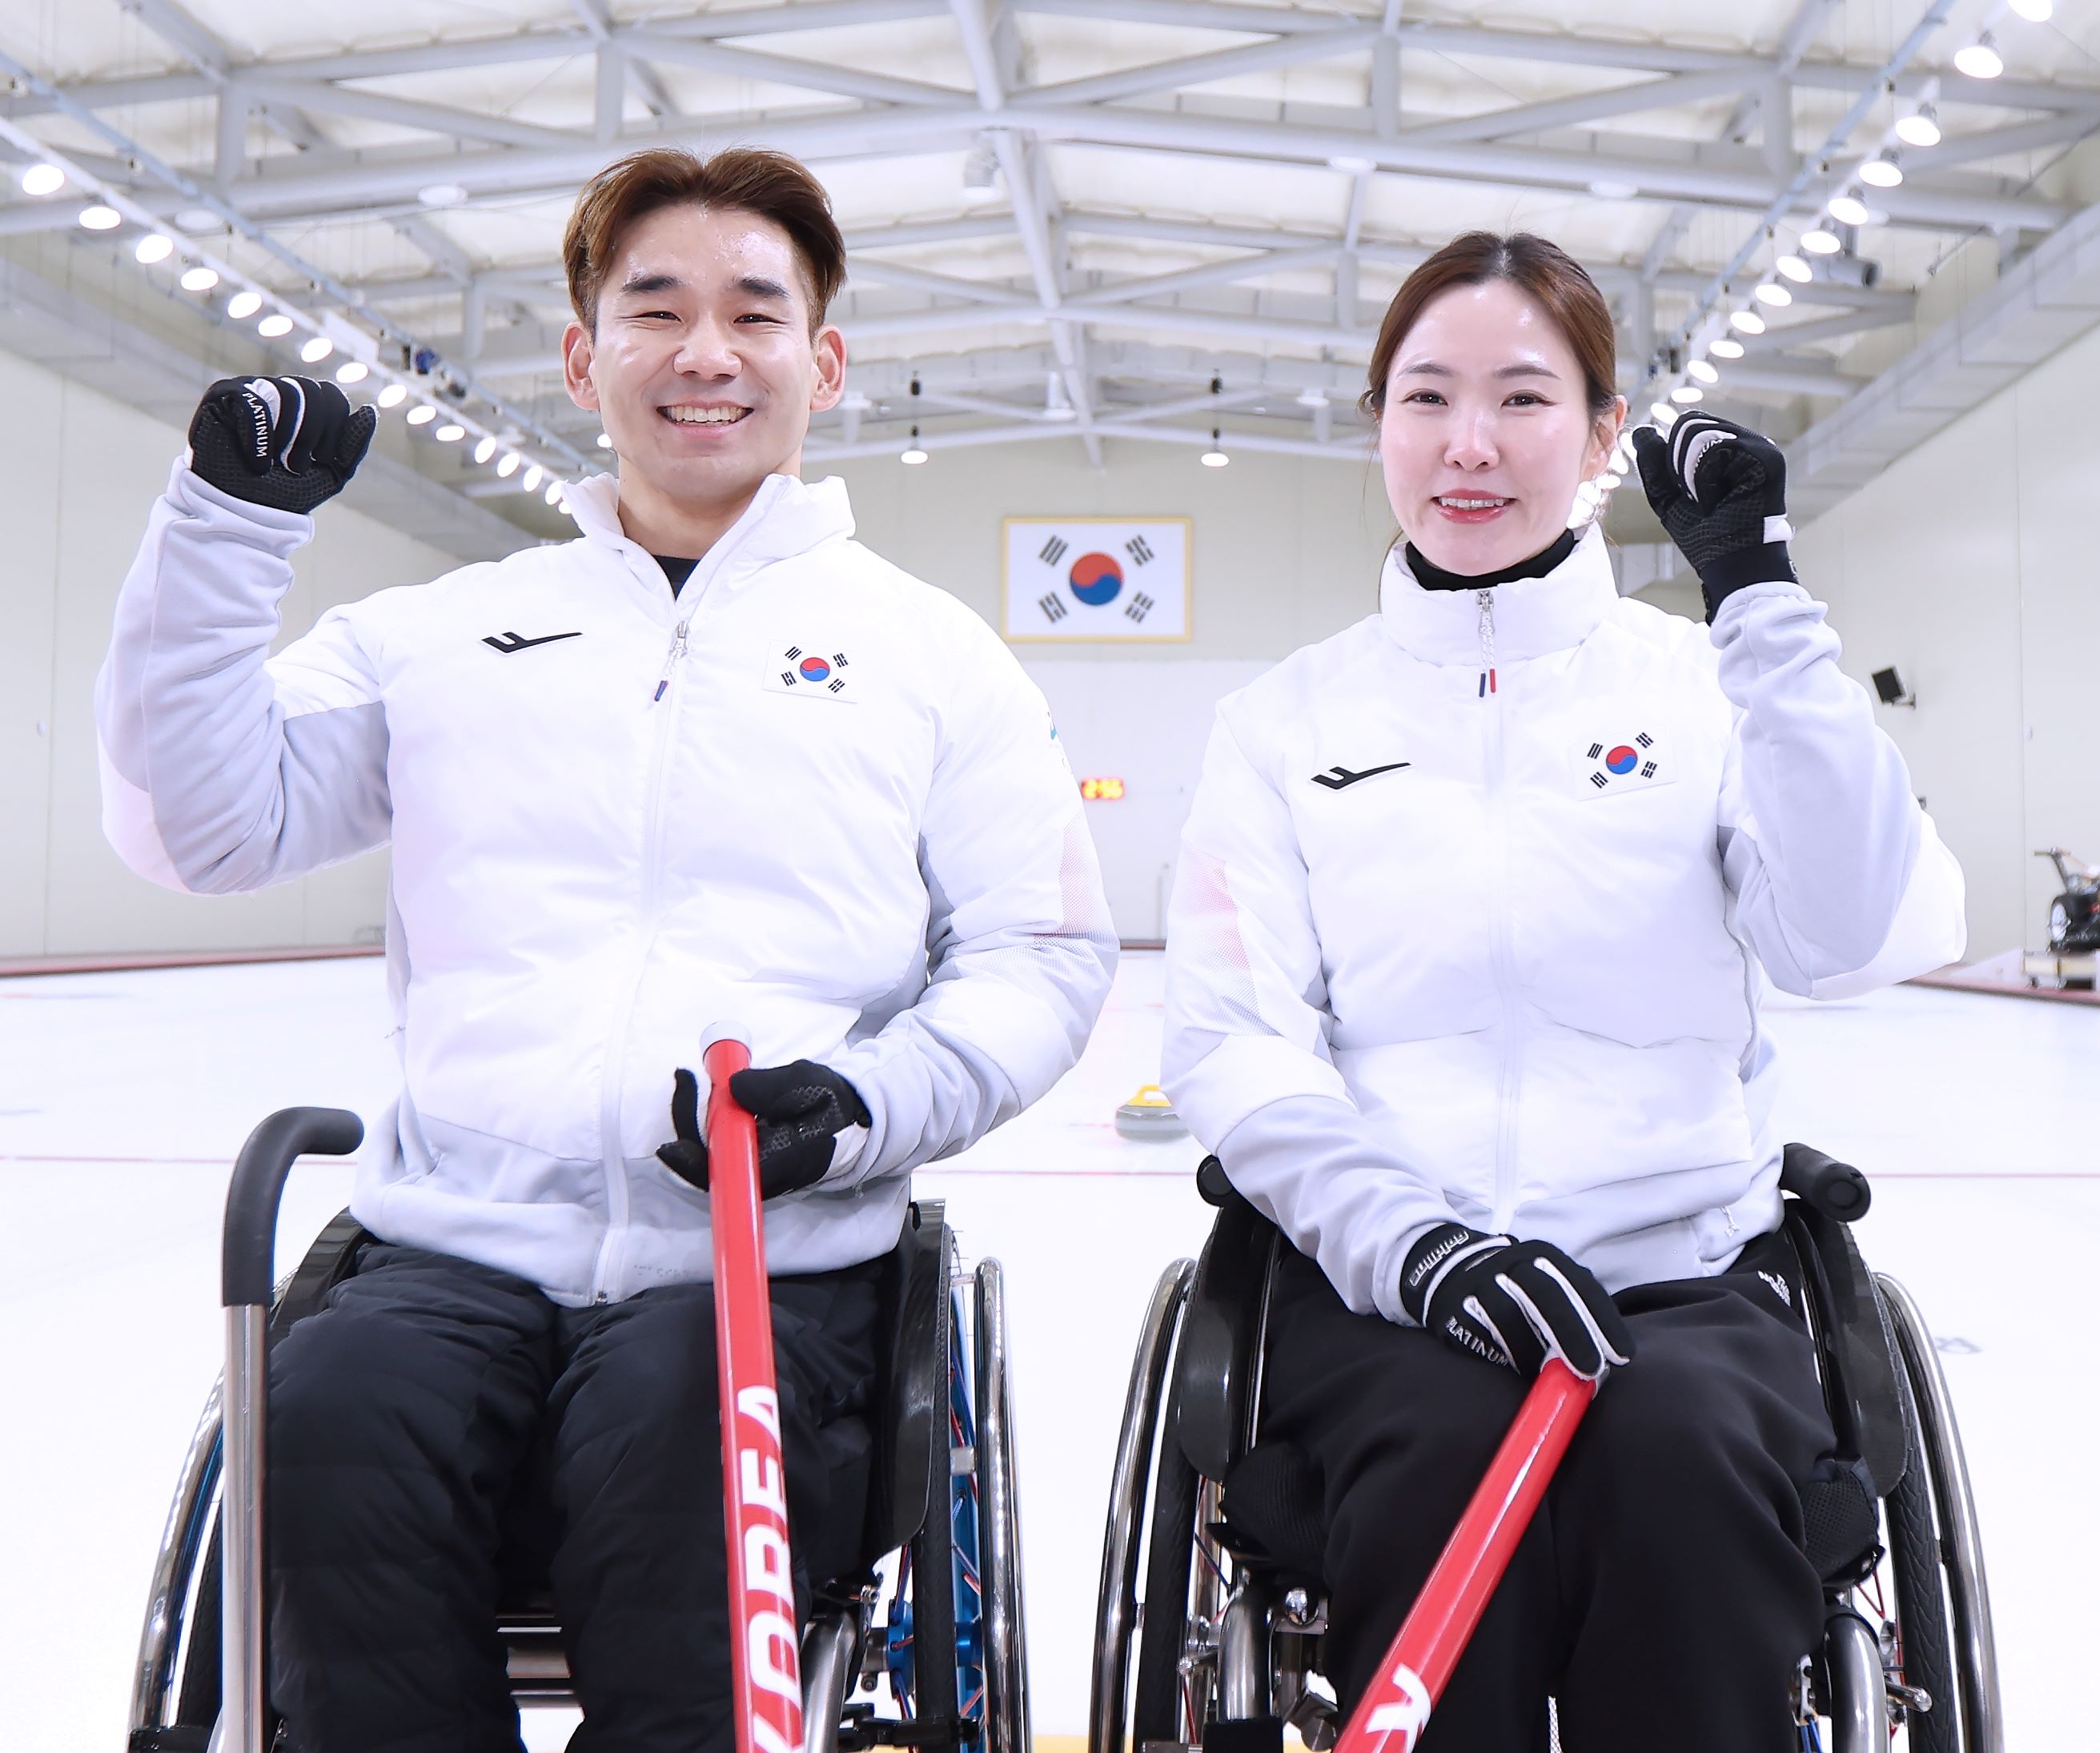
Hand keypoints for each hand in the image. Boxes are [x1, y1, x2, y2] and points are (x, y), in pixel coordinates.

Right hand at [187, 375, 375, 513]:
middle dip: (311, 433)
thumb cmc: (284, 493)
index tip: (322, 461)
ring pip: (285, 392)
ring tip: (276, 465)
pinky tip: (259, 464)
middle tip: (297, 467)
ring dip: (288, 436)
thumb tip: (369, 410)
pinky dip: (260, 435)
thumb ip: (351, 445)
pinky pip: (250, 400)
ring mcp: (249, 389)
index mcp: (304, 406)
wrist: (243, 514)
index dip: (334, 429)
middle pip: (310, 390)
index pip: (331, 395)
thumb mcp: (331, 473)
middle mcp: (278, 391)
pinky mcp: (221, 397)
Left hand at [657, 1059, 871, 1201]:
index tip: (669, 1146)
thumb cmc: (834, 1103)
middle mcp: (760, 1173)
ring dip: (695, 1115)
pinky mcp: (749, 1152)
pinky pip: (718, 1141)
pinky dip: (706, 1115)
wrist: (852, 1116)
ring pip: (710, 1150)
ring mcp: (752, 1164)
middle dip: (688, 1120)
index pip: (726, 1174)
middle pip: (707, 1163)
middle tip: (684, 1078)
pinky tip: (706, 1089)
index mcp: (778, 1164)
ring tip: (689, 1079)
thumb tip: (734, 1088)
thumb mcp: (811, 1085)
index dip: (693, 1164)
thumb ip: (775, 1087)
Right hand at [1399, 1223, 1632, 1380]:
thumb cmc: (1514, 1288)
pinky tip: (1513, 1368)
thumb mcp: (1547, 1282)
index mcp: (1542, 1256)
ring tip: (1547, 1378)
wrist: (1445, 1267)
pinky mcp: (1451, 1307)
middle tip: (1589, 1370)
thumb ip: (1575, 1309)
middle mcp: (1510, 1262)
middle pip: (1545, 1294)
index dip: (1602, 1320)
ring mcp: (1477, 1282)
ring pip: (1507, 1315)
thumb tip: (1607, 1358)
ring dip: (1532, 1351)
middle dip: (1572, 1334)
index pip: (1579, 1285)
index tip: (1621, 1356)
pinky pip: (1478, 1333)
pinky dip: (1499, 1355)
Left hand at [1632, 411, 1795, 618]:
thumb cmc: (1705, 537)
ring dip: (1693, 476)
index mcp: (1729, 448)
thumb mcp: (1668, 496)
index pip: (1689, 423)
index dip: (1674, 456)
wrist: (1731, 564)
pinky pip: (1716, 451)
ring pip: (1700, 435)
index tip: (1687, 490)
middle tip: (1702, 498)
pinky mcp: (1766, 458)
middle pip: (1690, 424)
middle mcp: (1747, 443)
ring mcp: (1760, 448)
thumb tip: (1641, 430)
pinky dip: (1707, 481)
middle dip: (1679, 467)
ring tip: (1714, 500)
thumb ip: (1654, 464)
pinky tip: (1725, 499)